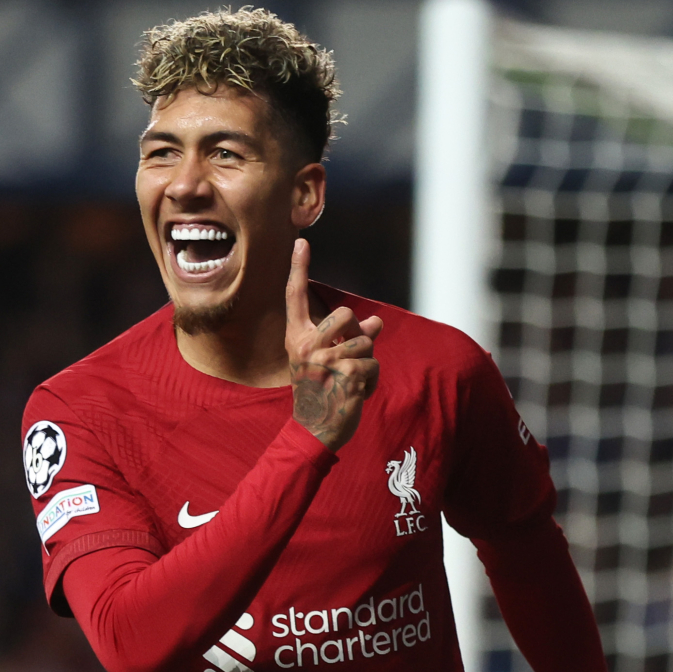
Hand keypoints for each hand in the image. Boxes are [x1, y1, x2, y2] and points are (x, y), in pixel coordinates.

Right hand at [285, 239, 381, 451]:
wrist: (314, 430)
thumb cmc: (322, 392)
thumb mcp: (327, 361)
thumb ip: (349, 339)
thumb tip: (377, 324)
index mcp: (297, 338)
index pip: (295, 297)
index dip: (298, 268)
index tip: (301, 241)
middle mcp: (306, 345)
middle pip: (345, 314)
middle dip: (356, 333)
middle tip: (347, 359)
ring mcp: (324, 360)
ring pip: (365, 341)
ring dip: (366, 362)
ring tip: (350, 381)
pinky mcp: (345, 375)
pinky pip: (373, 364)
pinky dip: (372, 381)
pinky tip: (356, 394)